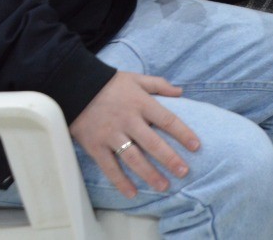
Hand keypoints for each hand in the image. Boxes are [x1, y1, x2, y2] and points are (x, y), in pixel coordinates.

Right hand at [69, 71, 198, 196]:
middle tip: (184, 172)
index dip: (183, 133)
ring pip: (133, 158)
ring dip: (149, 174)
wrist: (75, 87)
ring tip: (164, 186)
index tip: (196, 146)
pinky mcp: (95, 146)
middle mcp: (128, 120)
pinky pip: (109, 167)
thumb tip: (180, 92)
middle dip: (169, 159)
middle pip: (152, 143)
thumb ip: (159, 84)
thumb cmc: (110, 84)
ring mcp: (111, 135)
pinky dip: (120, 181)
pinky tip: (132, 193)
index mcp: (141, 104)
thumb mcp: (136, 78)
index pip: (167, 120)